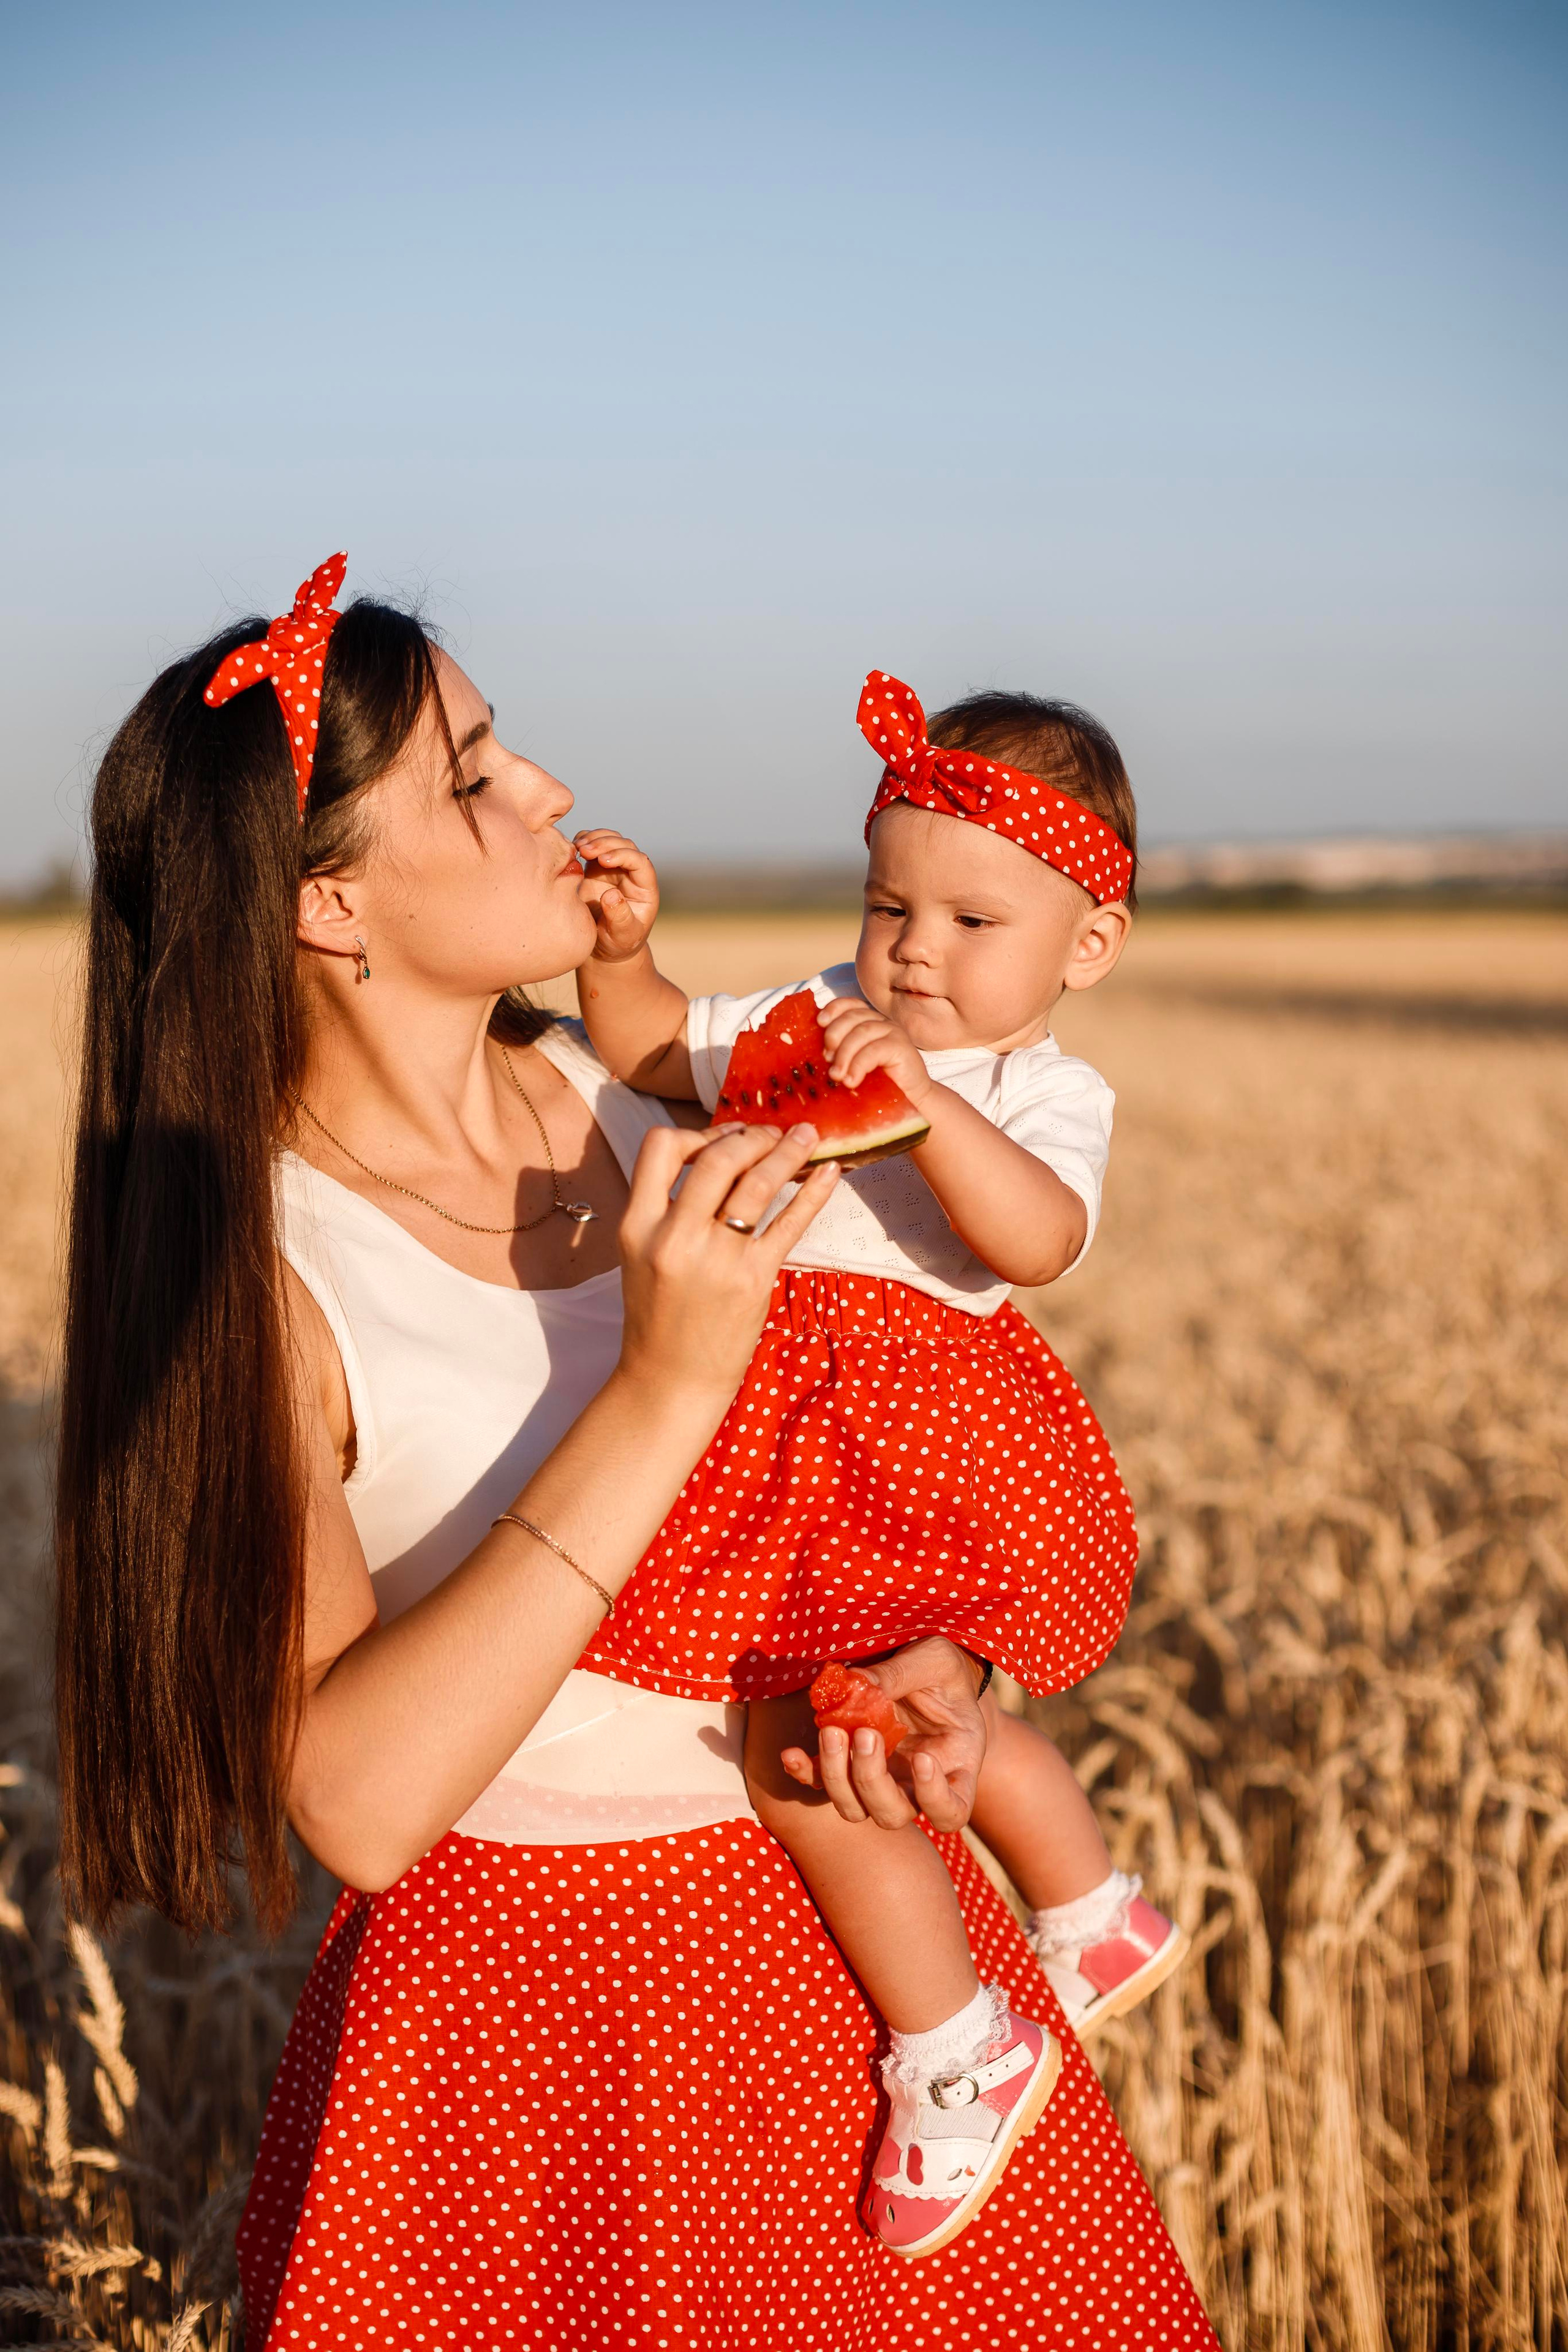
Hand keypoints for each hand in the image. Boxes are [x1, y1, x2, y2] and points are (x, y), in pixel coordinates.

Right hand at [574, 828, 659, 964]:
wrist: (603, 947)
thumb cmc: (618, 944)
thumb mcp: (622, 936)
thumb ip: (620, 918)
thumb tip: (612, 894)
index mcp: (645, 888)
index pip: (640, 862)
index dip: (623, 855)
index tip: (602, 860)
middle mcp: (631, 874)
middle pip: (625, 845)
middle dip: (605, 843)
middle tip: (584, 850)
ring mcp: (614, 869)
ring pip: (610, 840)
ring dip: (594, 838)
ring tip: (578, 847)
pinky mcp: (596, 869)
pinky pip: (593, 847)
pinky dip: (583, 841)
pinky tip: (572, 847)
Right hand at [617, 1123, 839, 1401]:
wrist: (670, 1380)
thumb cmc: (659, 1315)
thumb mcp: (640, 1254)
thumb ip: (665, 1207)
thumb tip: (714, 1156)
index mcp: (638, 1225)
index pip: (660, 1147)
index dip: (696, 1132)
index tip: (723, 1138)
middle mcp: (674, 1237)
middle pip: (718, 1157)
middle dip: (752, 1136)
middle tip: (772, 1133)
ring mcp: (716, 1259)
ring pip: (758, 1183)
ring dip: (788, 1151)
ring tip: (806, 1136)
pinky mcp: (753, 1280)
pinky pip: (790, 1223)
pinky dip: (814, 1192)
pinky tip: (830, 1172)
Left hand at [779, 1636, 986, 1831]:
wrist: (922, 1669)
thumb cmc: (940, 1668)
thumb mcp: (934, 1660)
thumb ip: (903, 1673)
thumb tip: (858, 1684)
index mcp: (955, 1765)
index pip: (952, 1811)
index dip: (935, 1798)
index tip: (922, 1759)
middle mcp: (916, 1784)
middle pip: (892, 1814)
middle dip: (872, 1782)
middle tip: (864, 1734)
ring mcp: (880, 1779)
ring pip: (854, 1808)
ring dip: (838, 1777)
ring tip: (832, 1731)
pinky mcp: (846, 1766)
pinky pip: (821, 1782)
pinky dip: (805, 1772)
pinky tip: (791, 1753)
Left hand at [818, 996, 933, 1107]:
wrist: (908, 1100)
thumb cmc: (878, 1084)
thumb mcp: (854, 1065)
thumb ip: (839, 1055)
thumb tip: (819, 1054)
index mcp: (868, 1022)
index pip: (850, 1005)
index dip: (834, 1009)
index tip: (820, 1022)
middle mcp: (881, 1022)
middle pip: (853, 1017)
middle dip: (835, 1036)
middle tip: (827, 1060)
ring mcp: (893, 1032)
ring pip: (862, 1032)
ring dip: (844, 1055)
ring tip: (837, 1076)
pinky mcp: (902, 1047)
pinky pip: (875, 1050)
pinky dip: (859, 1065)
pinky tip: (852, 1080)